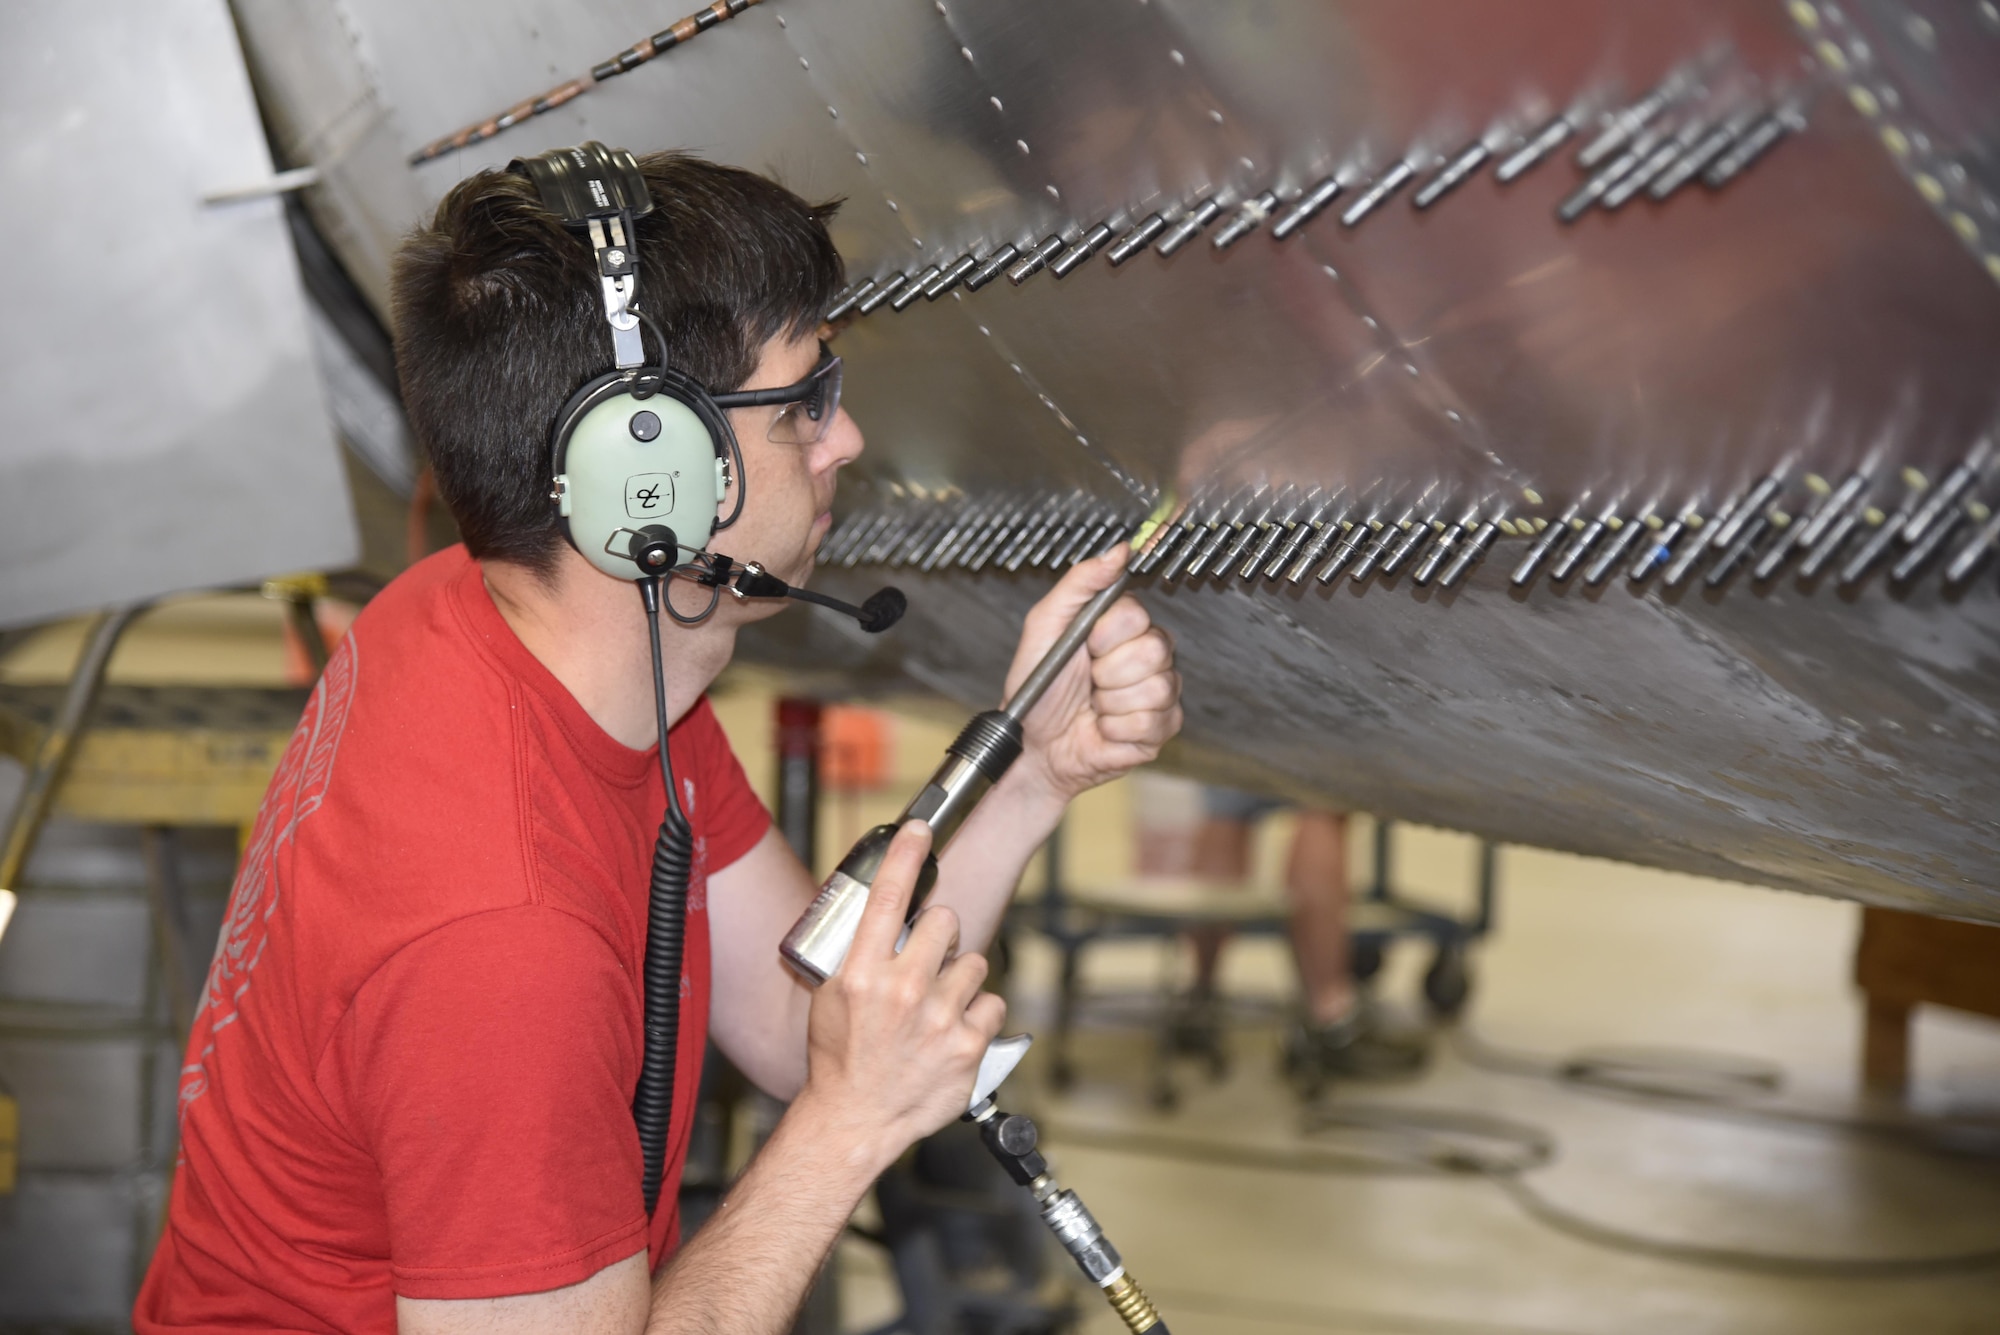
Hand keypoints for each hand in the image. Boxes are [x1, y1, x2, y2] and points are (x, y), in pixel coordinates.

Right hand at [799, 822, 1006, 1173]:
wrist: (854, 1119)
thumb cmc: (840, 1059)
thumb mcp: (831, 997)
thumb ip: (859, 954)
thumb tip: (884, 916)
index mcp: (861, 973)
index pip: (887, 897)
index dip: (907, 855)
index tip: (920, 830)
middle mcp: (902, 991)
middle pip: (945, 921)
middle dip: (941, 934)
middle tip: (929, 958)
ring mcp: (938, 1019)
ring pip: (976, 962)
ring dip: (962, 977)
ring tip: (940, 1004)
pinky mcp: (968, 1046)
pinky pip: (993, 1002)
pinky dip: (980, 1013)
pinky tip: (956, 1029)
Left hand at [1005, 546, 1182, 800]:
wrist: (1033, 745)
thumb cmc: (1037, 689)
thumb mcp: (1045, 625)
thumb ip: (1080, 582)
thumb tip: (1118, 551)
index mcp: (1122, 627)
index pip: (1136, 615)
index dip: (1105, 635)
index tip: (1085, 647)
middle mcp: (1148, 655)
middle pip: (1153, 650)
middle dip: (1107, 672)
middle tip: (1088, 681)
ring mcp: (1158, 693)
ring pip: (1155, 688)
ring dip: (1110, 703)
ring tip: (1094, 705)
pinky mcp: (1160, 728)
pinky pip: (1152, 722)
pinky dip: (1117, 729)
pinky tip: (1104, 727)